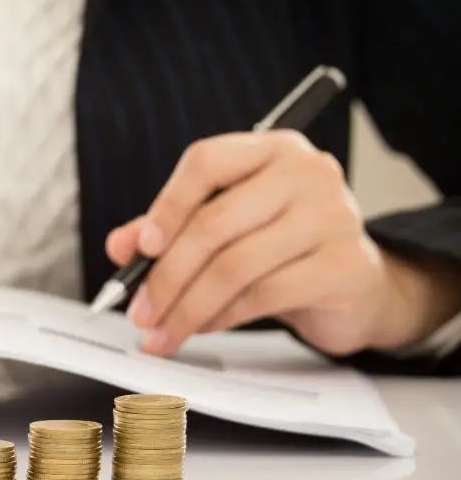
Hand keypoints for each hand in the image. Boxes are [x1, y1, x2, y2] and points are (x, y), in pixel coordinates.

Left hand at [105, 130, 460, 356]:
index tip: (140, 248)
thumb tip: (122, 245)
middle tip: (140, 312)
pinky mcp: (343, 266)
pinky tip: (204, 327)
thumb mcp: (224, 227)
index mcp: (271, 149)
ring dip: (188, 307)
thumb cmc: (282, 246)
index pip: (206, 162)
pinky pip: (263, 295)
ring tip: (163, 331)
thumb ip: (169, 230)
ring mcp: (331, 216)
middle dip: (166, 276)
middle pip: (214, 222)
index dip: (166, 206)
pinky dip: (223, 317)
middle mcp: (306, 172)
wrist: (357, 284)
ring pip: (235, 266)